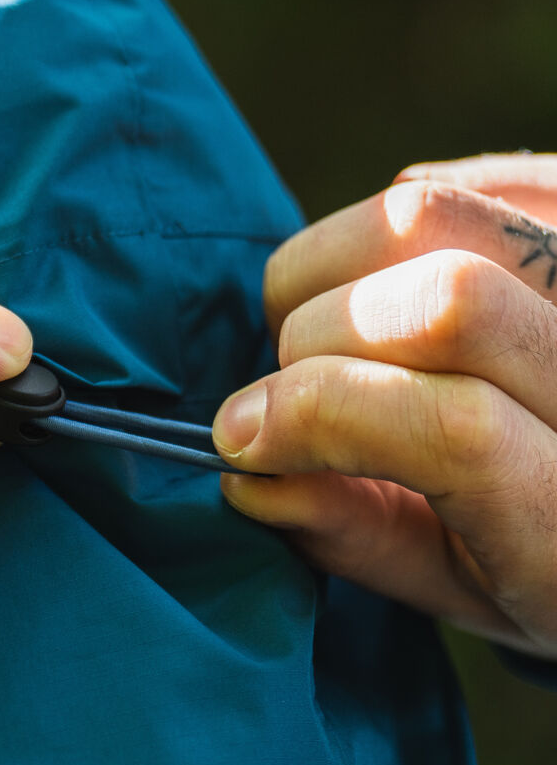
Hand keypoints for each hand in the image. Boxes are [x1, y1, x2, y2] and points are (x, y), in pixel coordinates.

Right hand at [212, 154, 556, 659]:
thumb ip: (359, 536)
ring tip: (326, 324)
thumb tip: (249, 475)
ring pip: (440, 210)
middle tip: (289, 382)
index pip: (451, 428)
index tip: (239, 434)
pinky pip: (468, 179)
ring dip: (332, 261)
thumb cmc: (542, 556)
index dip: (318, 412)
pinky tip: (391, 282)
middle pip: (444, 299)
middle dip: (315, 336)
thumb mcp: (460, 585)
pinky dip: (393, 223)